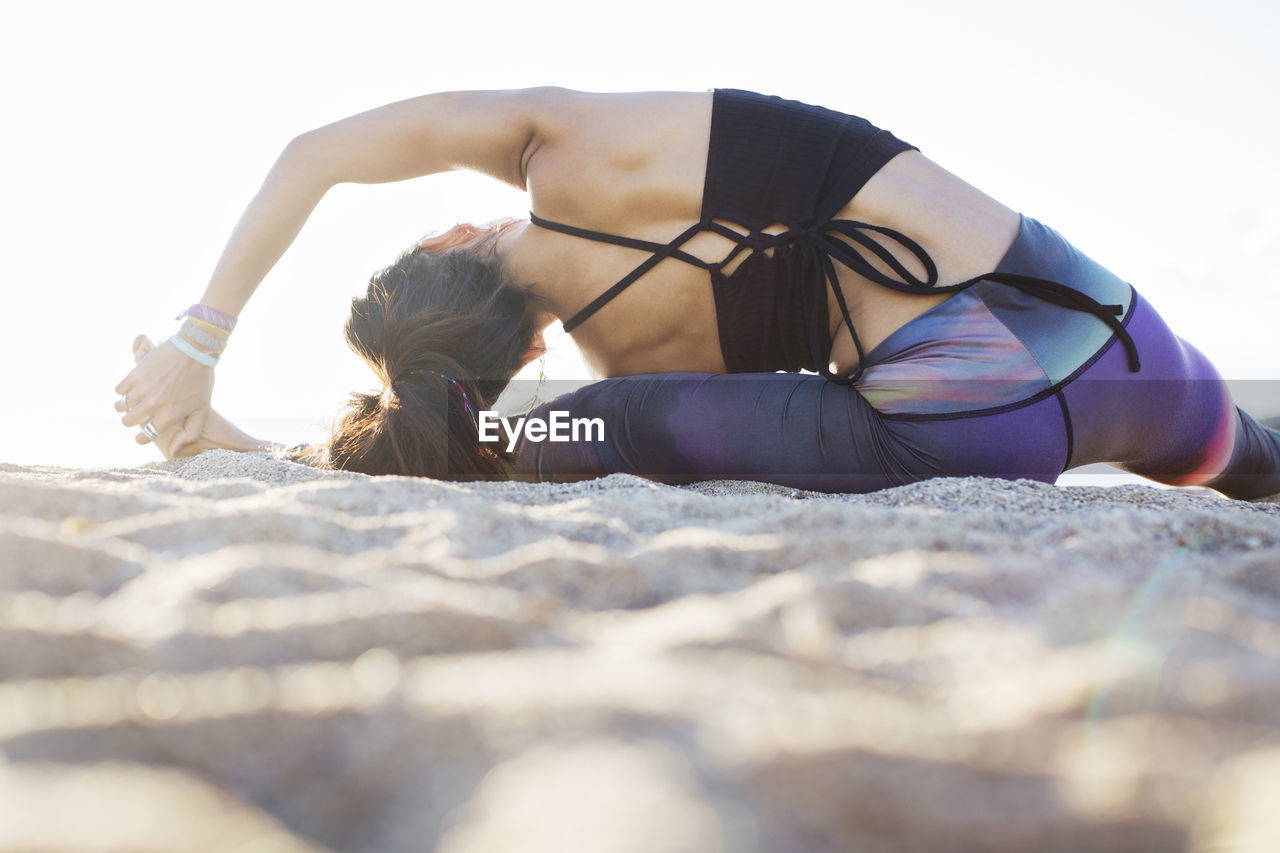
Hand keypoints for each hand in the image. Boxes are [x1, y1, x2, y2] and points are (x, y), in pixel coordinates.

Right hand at [116, 336, 264, 457]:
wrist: (194, 350)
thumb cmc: (201, 381)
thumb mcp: (202, 411)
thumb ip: (189, 434)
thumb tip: (172, 451)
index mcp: (168, 416)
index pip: (144, 436)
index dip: (141, 437)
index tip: (142, 434)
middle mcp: (153, 405)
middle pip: (128, 421)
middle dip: (131, 421)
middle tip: (138, 415)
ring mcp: (142, 389)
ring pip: (120, 406)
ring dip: (124, 406)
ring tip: (133, 402)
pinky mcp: (135, 374)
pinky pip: (118, 389)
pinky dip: (123, 390)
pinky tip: (132, 388)